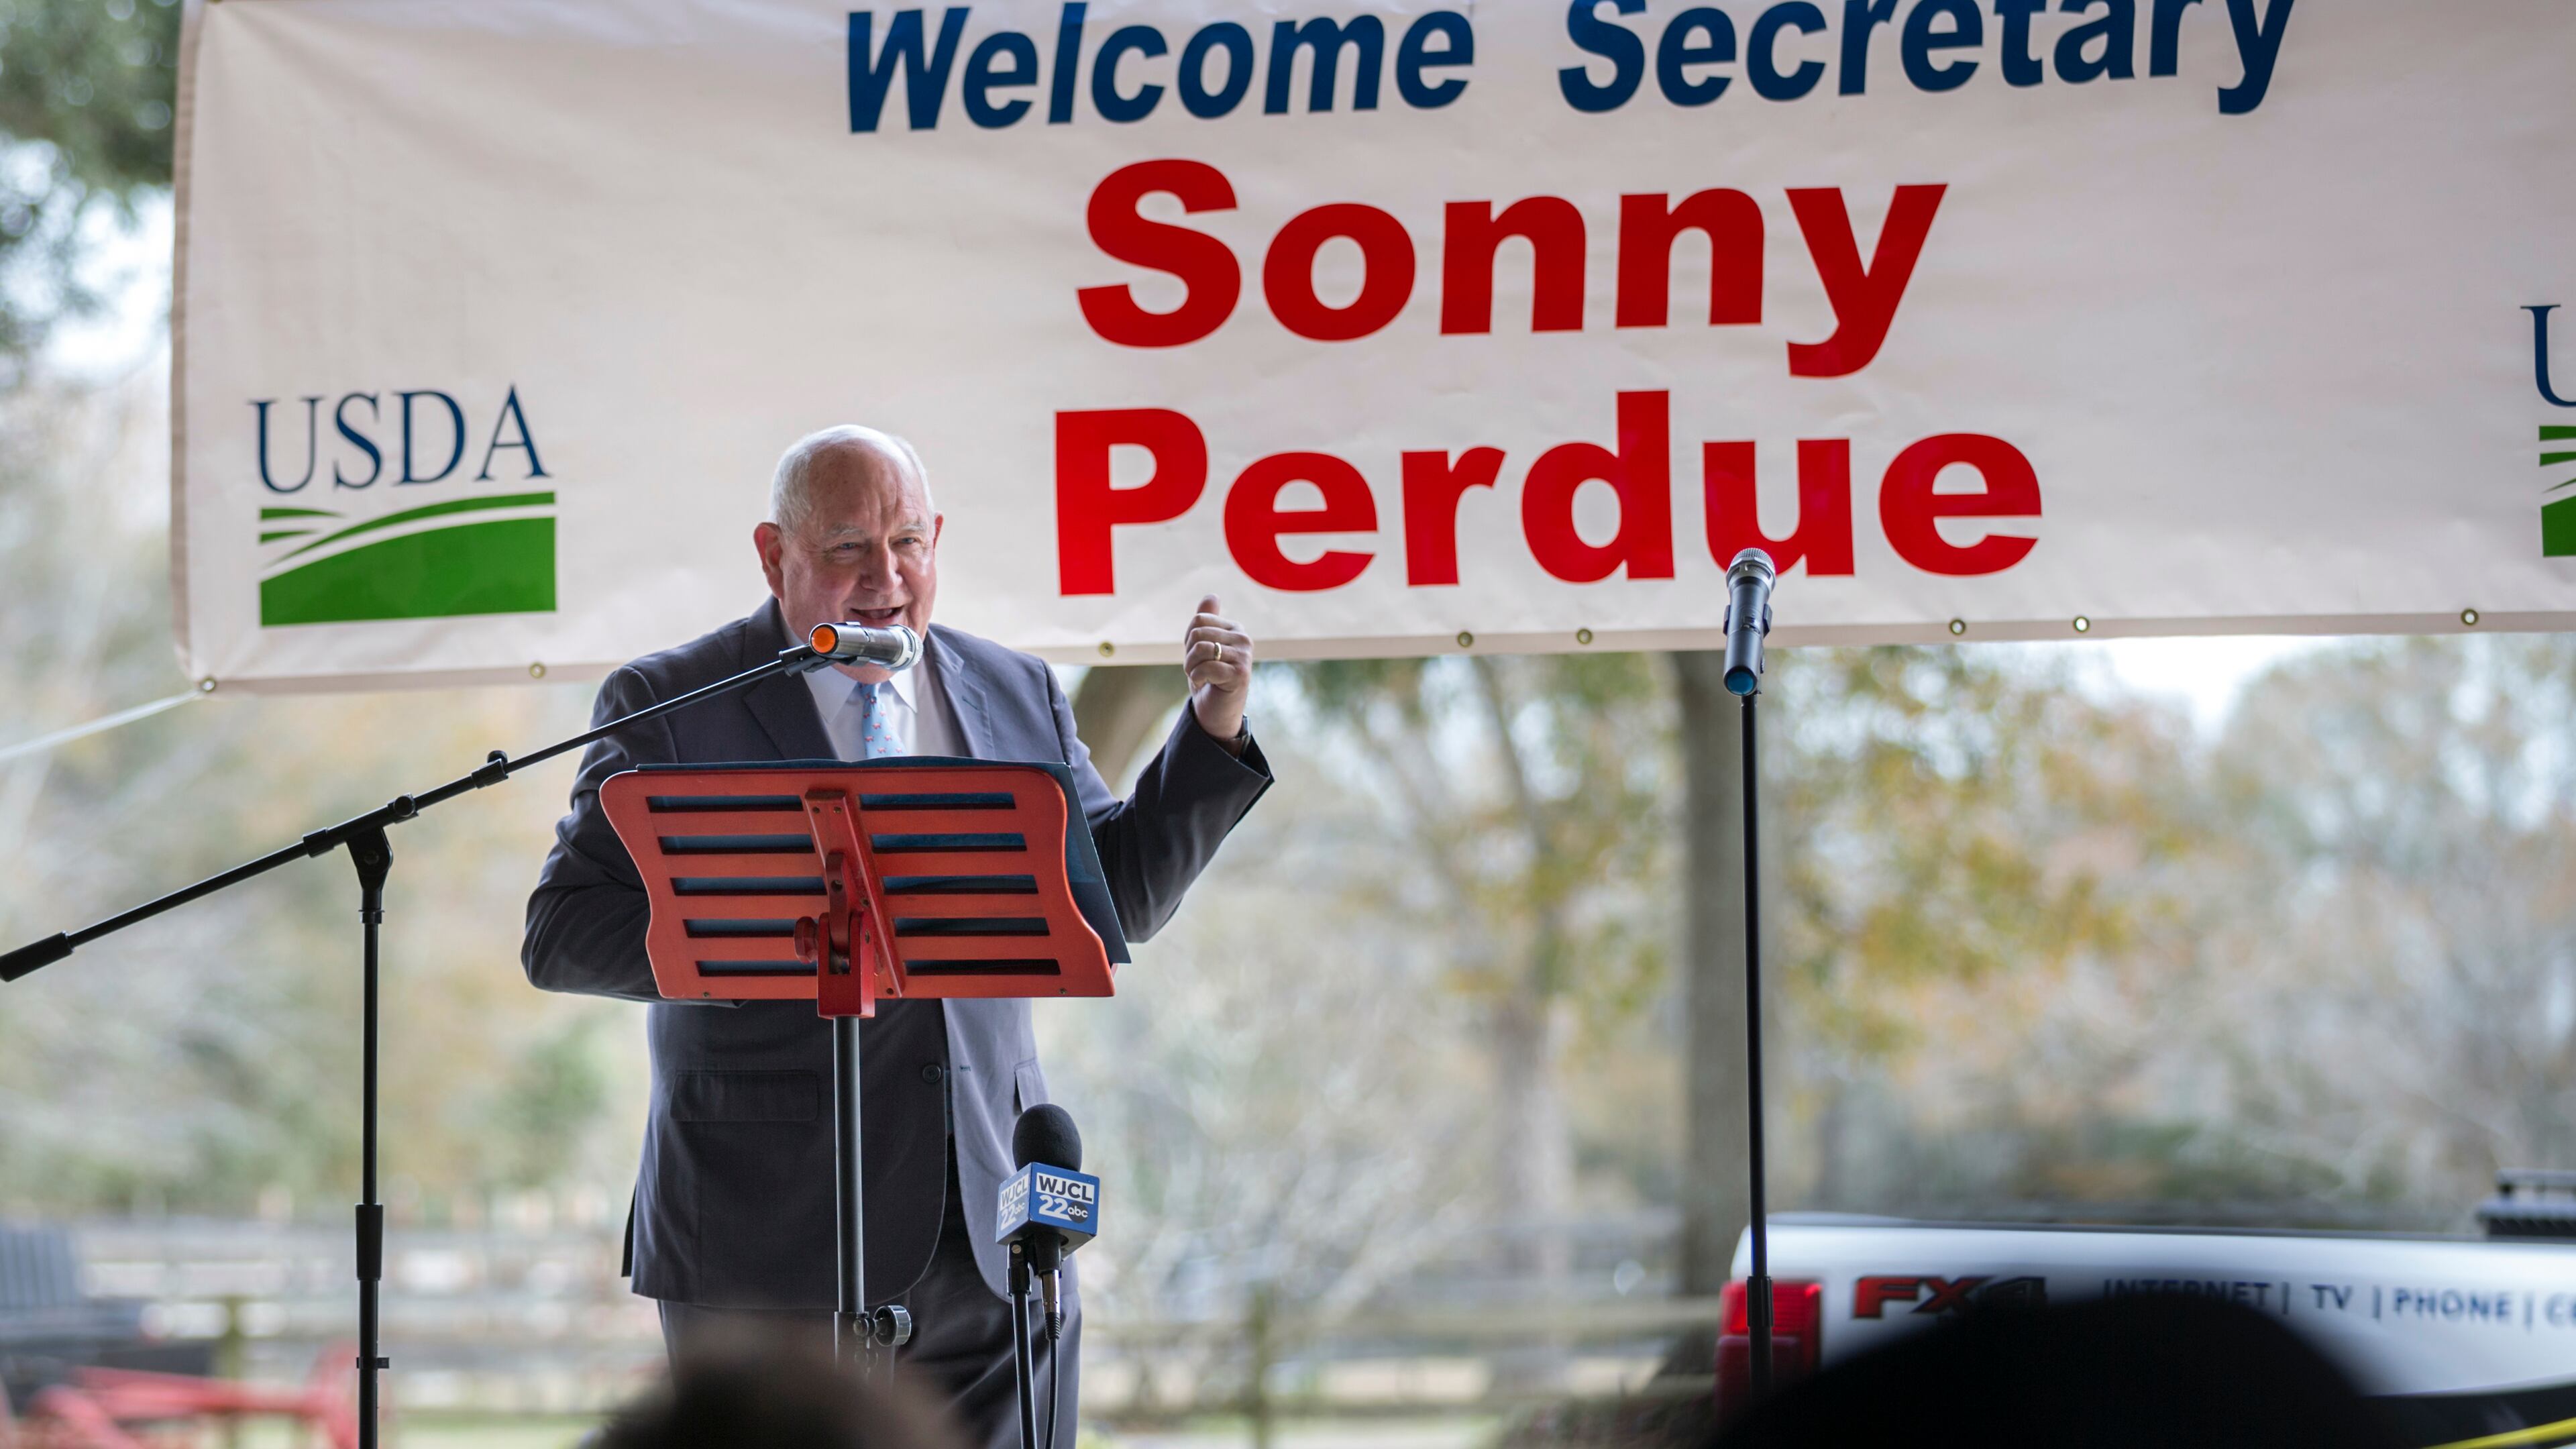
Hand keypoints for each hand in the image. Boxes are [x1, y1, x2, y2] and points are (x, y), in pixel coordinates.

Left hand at [1183, 595, 1252, 748]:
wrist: (1216, 710)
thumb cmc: (1209, 677)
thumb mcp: (1203, 646)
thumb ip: (1206, 620)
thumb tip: (1212, 595)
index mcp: (1235, 628)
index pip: (1199, 619)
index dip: (1189, 639)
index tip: (1197, 656)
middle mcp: (1244, 638)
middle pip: (1198, 632)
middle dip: (1188, 654)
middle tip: (1197, 669)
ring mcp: (1244, 656)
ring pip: (1201, 649)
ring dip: (1191, 667)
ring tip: (1199, 676)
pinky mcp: (1241, 674)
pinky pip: (1206, 667)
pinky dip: (1198, 678)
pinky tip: (1205, 684)